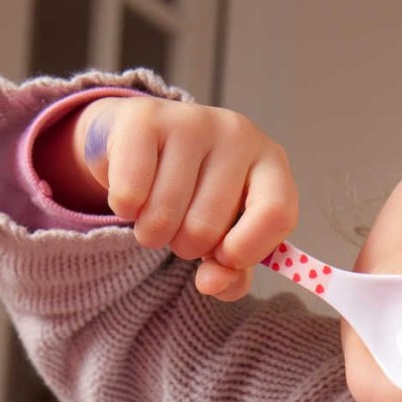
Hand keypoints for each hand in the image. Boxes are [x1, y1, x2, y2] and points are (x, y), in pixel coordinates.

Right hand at [36, 95, 297, 300]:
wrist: (142, 144)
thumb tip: (211, 283)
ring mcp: (192, 120)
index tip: (222, 257)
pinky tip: (132, 196)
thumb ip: (231, 274)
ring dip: (152, 232)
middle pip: (207, 227)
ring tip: (155, 212)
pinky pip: (130, 195)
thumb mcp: (225, 238)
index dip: (246, 250)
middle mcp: (238, 134)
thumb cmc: (196, 196)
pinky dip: (125, 210)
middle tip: (181, 226)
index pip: (276, 213)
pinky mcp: (145, 118)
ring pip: (164, 215)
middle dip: (185, 246)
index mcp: (270, 164)